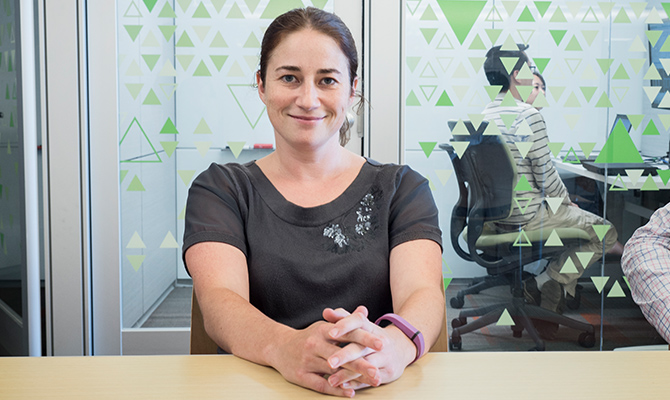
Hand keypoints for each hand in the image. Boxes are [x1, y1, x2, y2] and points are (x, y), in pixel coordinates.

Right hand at [268, 312, 382, 397]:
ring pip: (334, 370)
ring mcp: (307, 360)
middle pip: (342, 353)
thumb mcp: (326, 325)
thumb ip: (346, 320)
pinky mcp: (301, 375)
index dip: (365, 338)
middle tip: (379, 369)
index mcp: (323, 330)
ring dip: (354, 377)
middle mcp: (314, 344)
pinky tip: (350, 393)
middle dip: (362, 362)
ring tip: (372, 381)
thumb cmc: (308, 337)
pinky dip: (336, 390)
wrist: (278, 346)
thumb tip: (364, 310)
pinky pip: (321, 384)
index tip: (382, 343)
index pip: (347, 333)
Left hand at [323, 307, 416, 391]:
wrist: (402, 347)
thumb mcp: (362, 325)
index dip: (344, 326)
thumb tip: (326, 312)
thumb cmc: (374, 336)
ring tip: (332, 380)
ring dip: (348, 374)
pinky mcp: (388, 373)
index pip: (358, 322)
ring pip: (365, 366)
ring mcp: (385, 358)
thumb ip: (343, 318)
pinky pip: (370, 379)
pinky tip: (343, 387)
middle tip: (329, 362)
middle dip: (345, 355)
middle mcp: (380, 342)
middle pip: (360, 348)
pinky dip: (356, 384)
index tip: (330, 333)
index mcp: (370, 327)